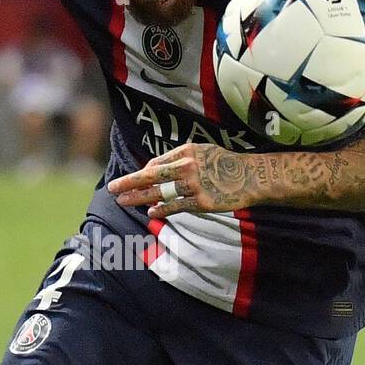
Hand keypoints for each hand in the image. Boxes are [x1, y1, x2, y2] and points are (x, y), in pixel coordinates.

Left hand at [107, 143, 261, 218]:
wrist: (251, 176)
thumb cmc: (226, 164)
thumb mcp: (202, 152)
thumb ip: (180, 158)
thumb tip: (155, 170)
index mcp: (186, 151)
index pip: (156, 164)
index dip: (142, 174)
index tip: (133, 181)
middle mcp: (187, 166)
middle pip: (151, 176)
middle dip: (129, 182)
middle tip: (113, 189)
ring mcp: (194, 185)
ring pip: (160, 193)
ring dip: (139, 198)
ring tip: (123, 201)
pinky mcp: (201, 202)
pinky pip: (176, 207)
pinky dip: (161, 210)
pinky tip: (151, 212)